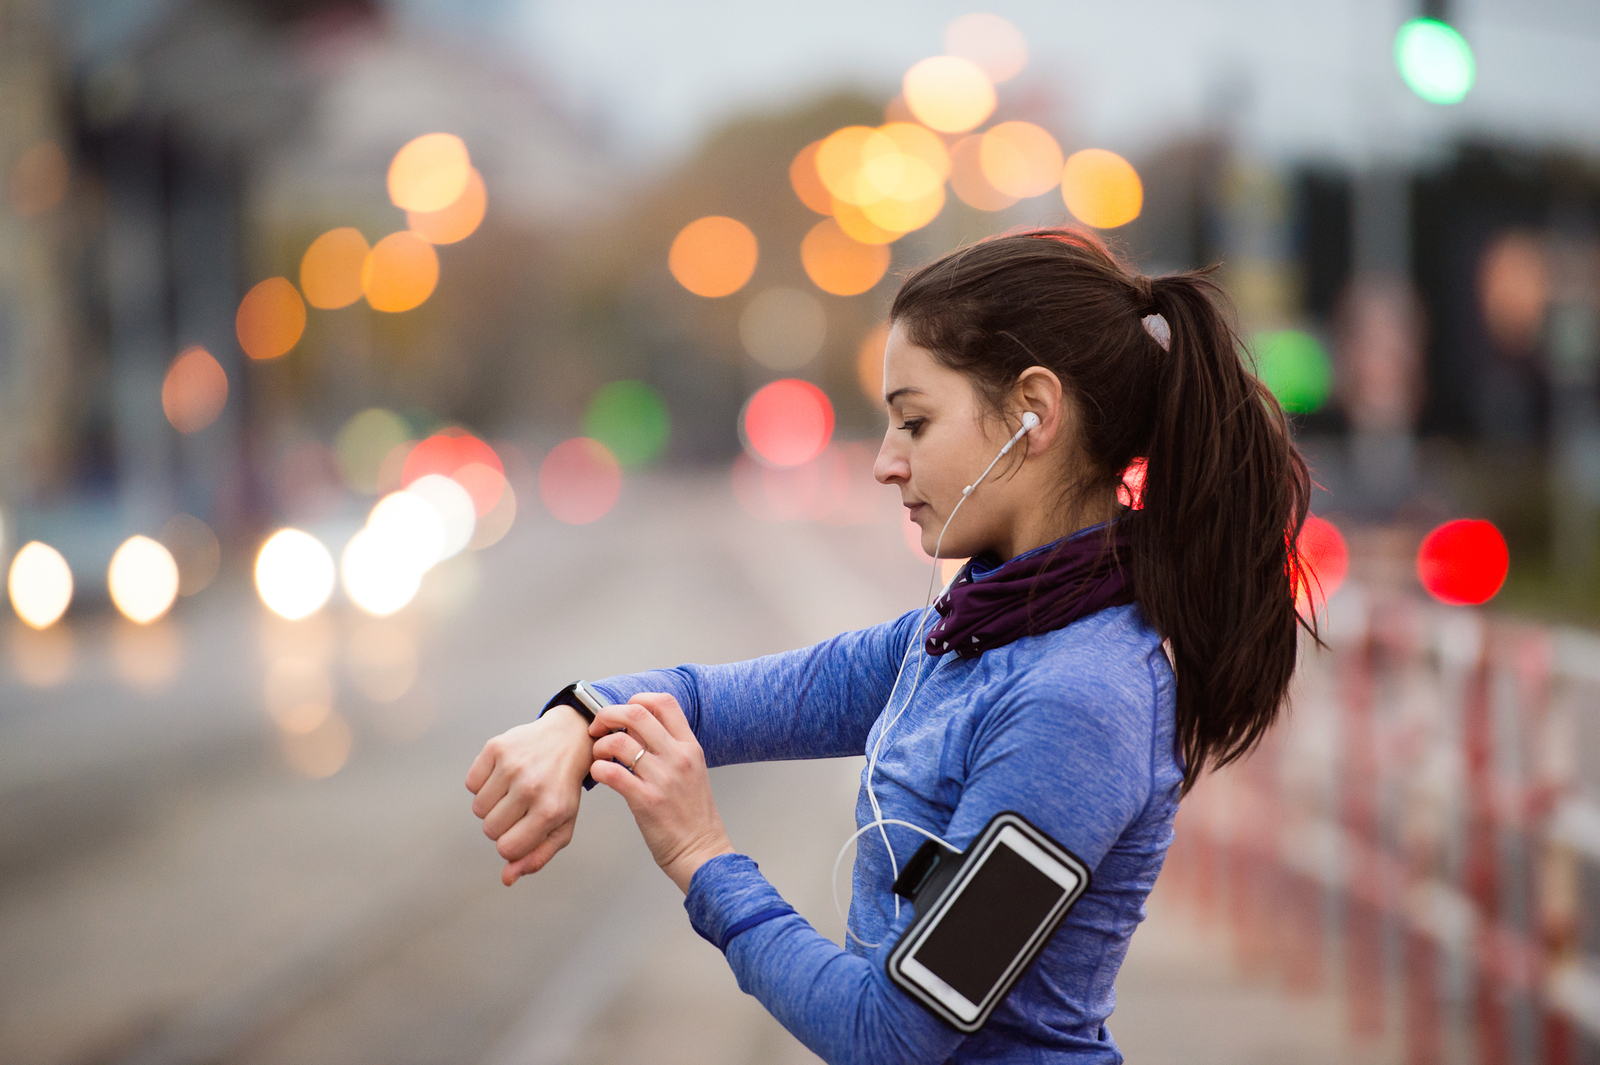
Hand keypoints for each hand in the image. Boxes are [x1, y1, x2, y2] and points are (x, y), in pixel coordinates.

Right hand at [466, 704, 593, 884]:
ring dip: (491, 804)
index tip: (524, 829)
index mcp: (550, 811)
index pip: (507, 849)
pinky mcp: (497, 747)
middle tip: (521, 806)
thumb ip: (537, 856)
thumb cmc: (563, 788)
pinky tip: (504, 774)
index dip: (511, 844)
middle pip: (489, 830)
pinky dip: (482, 783)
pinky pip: (471, 783)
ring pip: (478, 808)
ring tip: (513, 790)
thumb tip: (507, 878)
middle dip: (502, 824)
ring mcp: (513, 765)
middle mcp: (531, 787)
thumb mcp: (562, 825)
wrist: (567, 739)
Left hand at [589, 693, 734, 893]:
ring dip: (600, 745)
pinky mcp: (646, 800)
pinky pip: (611, 772)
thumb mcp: (692, 772)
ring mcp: (663, 778)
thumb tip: (638, 732)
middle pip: (636, 713)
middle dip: (608, 715)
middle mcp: (678, 757)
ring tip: (598, 756)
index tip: (623, 713)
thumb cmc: (693, 816)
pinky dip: (598, 769)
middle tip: (598, 728)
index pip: (664, 702)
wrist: (702, 852)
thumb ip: (669, 749)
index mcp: (690, 747)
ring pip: (619, 741)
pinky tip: (600, 775)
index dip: (637, 699)